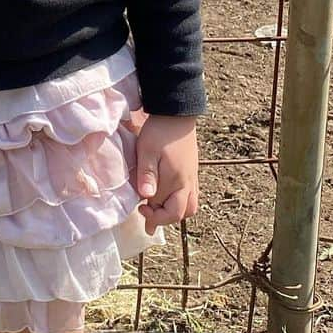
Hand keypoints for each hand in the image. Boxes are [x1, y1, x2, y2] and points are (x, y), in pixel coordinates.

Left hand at [131, 112, 199, 229]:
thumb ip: (147, 174)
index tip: (140, 208)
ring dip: (174, 211)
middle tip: (146, 211)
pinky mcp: (192, 172)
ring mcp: (192, 178)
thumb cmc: (159, 131)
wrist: (177, 114)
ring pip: (190, 206)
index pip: (169, 211)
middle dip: (164, 218)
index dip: (154, 217)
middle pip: (183, 213)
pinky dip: (180, 202)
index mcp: (177, 181)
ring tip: (157, 207)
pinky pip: (191, 195)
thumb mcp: (147, 150)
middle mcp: (188, 183)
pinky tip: (167, 196)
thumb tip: (146, 197)